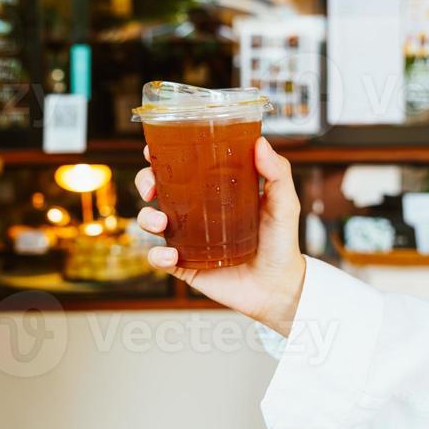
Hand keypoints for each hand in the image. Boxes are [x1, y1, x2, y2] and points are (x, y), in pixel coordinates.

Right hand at [134, 136, 306, 334]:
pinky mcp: (186, 265)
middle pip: (158, 188)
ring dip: (147, 218)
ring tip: (161, 222)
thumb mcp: (284, 203)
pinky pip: (160, 258)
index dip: (163, 155)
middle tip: (150, 187)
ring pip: (151, 221)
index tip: (151, 149)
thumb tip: (260, 142)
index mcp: (214, 190)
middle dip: (145, 181)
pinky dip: (157, 255)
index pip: (183, 166)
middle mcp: (196, 211)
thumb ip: (277, 173)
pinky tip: (170, 254)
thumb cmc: (281, 241)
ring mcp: (188, 238)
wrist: (279, 286)